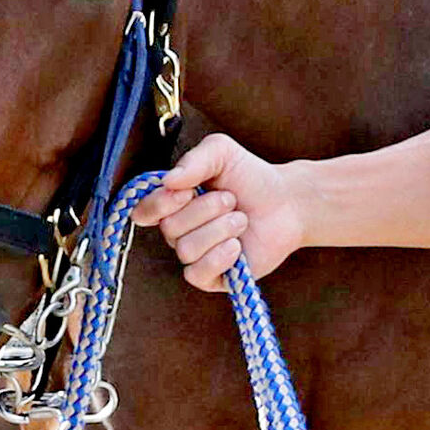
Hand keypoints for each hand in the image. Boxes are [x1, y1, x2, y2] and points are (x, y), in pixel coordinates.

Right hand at [132, 134, 305, 290]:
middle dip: (206, 210)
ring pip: (187, 249)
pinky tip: (237, 246)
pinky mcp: (213, 277)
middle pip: (170, 228)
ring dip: (220, 229)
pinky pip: (197, 274)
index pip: (143, 211)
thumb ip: (193, 160)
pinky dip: (219, 257)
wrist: (287, 203)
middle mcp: (178, 230)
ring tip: (241, 219)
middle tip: (231, 200)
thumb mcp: (221, 152)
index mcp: (172, 202)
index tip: (189, 190)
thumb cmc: (250, 176)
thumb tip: (168, 181)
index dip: (161, 203)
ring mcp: (195, 255)